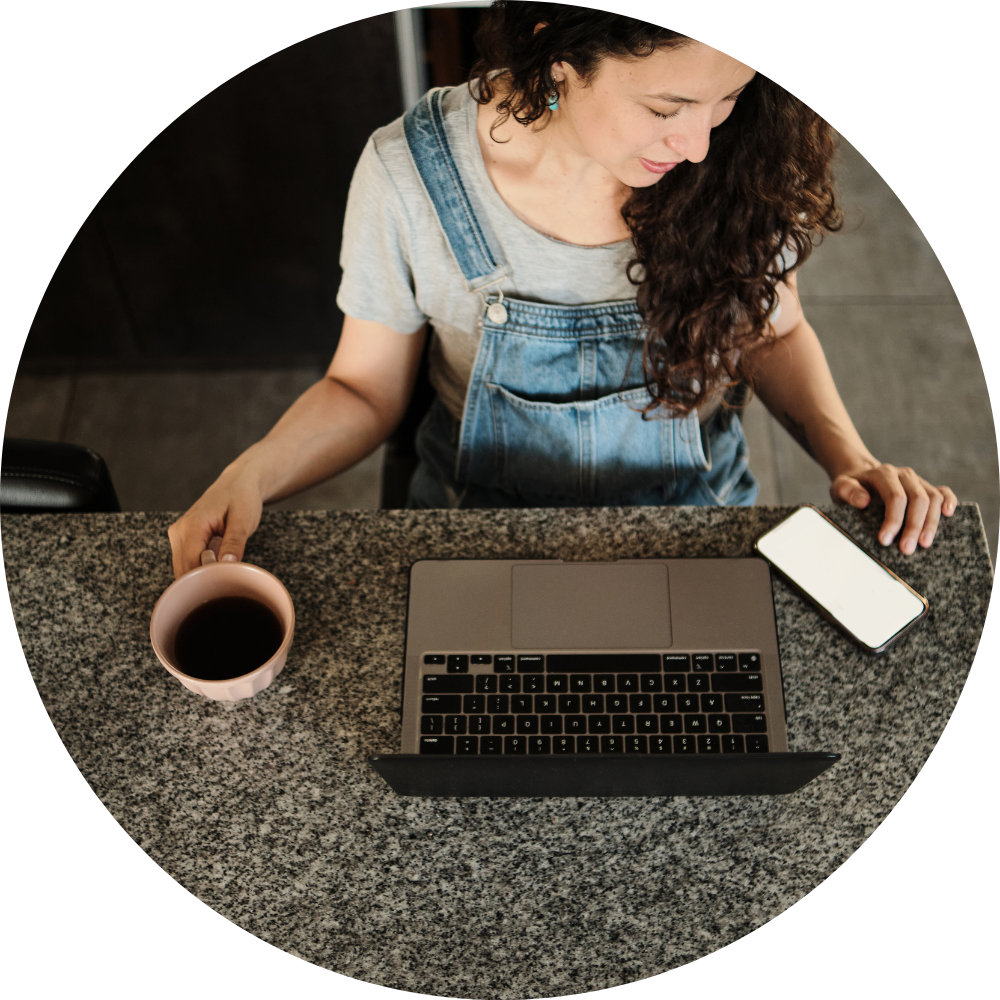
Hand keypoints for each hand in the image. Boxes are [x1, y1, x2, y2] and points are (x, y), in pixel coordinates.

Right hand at [166, 468, 264, 578]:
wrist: (238, 484)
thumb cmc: (242, 498)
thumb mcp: (243, 520)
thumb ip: (234, 543)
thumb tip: (227, 565)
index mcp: (191, 526)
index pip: (191, 564)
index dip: (208, 578)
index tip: (227, 582)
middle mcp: (178, 531)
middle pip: (184, 570)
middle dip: (204, 580)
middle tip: (229, 580)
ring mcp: (177, 536)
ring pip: (184, 569)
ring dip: (202, 576)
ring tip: (224, 571)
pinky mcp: (182, 540)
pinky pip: (188, 563)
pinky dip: (201, 569)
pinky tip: (218, 565)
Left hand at [830, 463, 957, 553]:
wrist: (860, 473)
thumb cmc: (850, 485)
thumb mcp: (840, 487)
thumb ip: (847, 491)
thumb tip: (863, 500)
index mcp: (883, 474)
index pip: (895, 497)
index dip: (893, 520)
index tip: (885, 540)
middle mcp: (904, 475)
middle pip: (918, 499)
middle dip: (914, 526)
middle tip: (907, 549)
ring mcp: (917, 480)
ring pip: (933, 498)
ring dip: (931, 522)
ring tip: (924, 544)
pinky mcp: (925, 487)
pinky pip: (943, 492)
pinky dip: (949, 501)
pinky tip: (949, 515)